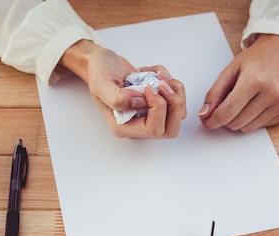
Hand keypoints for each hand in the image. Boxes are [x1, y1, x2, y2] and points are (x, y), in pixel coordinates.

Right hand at [60, 40, 185, 138]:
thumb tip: (140, 102)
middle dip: (174, 103)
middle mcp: (138, 126)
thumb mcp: (101, 82)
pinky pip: (177, 101)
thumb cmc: (100, 72)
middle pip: (171, 129)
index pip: (153, 128)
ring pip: (179, 115)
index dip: (157, 106)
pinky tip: (156, 74)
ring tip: (158, 75)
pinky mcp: (158, 106)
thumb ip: (117, 97)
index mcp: (123, 127)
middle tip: (162, 83)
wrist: (104, 63)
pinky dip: (172, 84)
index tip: (148, 87)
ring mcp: (149, 116)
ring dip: (175, 91)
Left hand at [198, 34, 278, 132]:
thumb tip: (204, 114)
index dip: (212, 121)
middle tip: (228, 105)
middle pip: (236, 123)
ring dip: (241, 119)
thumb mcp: (230, 70)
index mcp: (254, 80)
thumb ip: (214, 93)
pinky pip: (263, 125)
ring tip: (245, 101)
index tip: (207, 121)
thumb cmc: (256, 60)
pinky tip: (260, 102)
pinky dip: (256, 118)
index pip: (227, 112)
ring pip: (249, 128)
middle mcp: (272, 92)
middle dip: (227, 118)